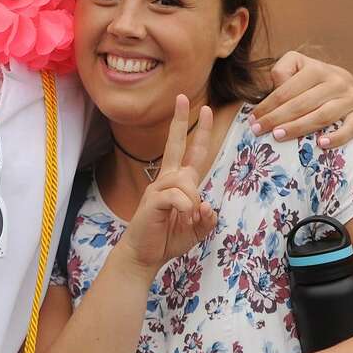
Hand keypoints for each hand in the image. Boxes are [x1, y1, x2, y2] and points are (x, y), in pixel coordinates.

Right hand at [119, 95, 218, 274]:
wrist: (144, 255)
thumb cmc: (167, 240)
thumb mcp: (197, 230)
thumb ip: (207, 218)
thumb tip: (208, 205)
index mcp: (179, 183)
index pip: (192, 152)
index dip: (199, 131)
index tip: (204, 109)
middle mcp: (168, 180)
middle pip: (176, 145)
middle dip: (180, 121)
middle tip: (181, 97)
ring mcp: (159, 188)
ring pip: (187, 182)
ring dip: (193, 202)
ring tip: (186, 218)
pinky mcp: (153, 200)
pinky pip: (179, 197)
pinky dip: (186, 209)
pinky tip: (181, 217)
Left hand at [249, 51, 352, 147]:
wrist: (343, 83)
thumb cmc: (309, 81)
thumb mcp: (295, 68)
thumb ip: (282, 73)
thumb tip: (274, 89)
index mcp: (316, 68)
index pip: (286, 90)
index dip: (267, 106)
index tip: (253, 120)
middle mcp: (337, 80)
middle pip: (302, 104)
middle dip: (277, 118)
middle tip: (259, 131)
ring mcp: (352, 96)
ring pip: (323, 115)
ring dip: (299, 128)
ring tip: (279, 136)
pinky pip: (352, 127)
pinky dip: (337, 137)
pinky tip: (320, 144)